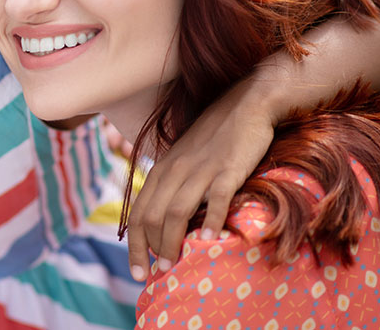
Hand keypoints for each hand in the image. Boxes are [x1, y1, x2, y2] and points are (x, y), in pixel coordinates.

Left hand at [125, 77, 274, 281]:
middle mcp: (175, 170)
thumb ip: (173, 184)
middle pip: (152, 216)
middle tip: (156, 275)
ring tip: (174, 266)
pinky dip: (211, 221)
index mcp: (162, 170)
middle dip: (150, 249)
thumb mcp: (184, 159)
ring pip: (176, 211)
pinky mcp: (227, 169)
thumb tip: (165, 220)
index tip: (136, 272)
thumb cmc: (214, 136)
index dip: (134, 245)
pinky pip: (215, 198)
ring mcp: (200, 170)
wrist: (245, 104)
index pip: (138, 213)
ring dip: (172, 242)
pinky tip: (209, 241)